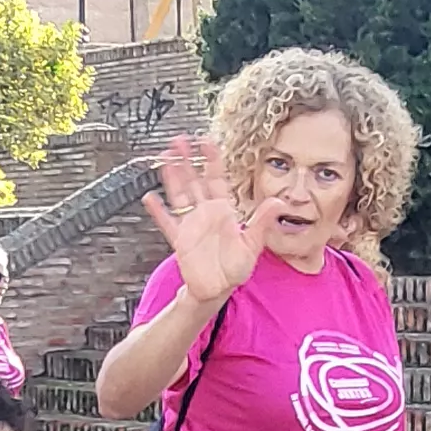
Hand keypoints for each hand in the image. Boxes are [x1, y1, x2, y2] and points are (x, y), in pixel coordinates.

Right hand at [143, 135, 256, 302]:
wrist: (218, 290)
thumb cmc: (236, 268)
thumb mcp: (253, 243)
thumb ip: (262, 221)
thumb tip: (279, 202)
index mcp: (224, 211)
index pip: (217, 179)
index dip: (212, 161)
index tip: (207, 143)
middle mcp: (205, 213)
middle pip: (194, 181)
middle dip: (186, 160)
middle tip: (179, 141)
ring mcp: (191, 224)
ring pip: (179, 194)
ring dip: (172, 176)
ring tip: (165, 157)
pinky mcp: (180, 239)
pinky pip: (167, 222)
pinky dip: (158, 211)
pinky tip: (150, 198)